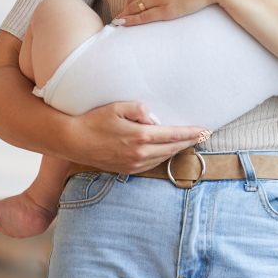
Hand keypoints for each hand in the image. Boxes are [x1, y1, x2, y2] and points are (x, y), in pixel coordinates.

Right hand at [66, 101, 205, 173]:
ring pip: (163, 157)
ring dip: (177, 149)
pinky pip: (152, 164)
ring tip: (188, 141)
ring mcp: (133, 164)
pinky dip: (163, 156)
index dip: (191, 133)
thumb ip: (139, 109)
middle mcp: (139, 154)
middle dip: (189, 141)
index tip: (204, 130)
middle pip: (172, 148)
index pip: (174, 135)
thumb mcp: (117, 107)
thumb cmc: (94, 120)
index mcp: (140, 137)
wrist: (72, 140)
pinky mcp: (126, 170)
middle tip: (204, 135)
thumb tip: (154, 117)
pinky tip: (167, 150)